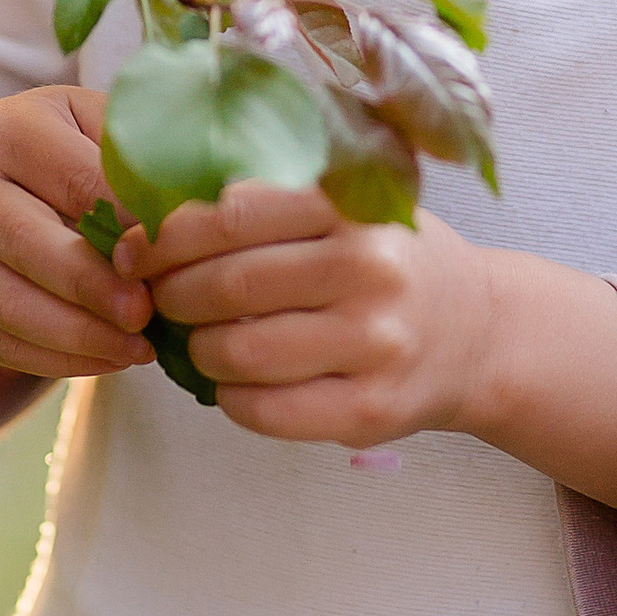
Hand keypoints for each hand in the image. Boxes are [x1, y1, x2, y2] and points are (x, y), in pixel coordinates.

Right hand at [0, 86, 153, 380]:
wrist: (7, 173)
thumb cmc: (76, 146)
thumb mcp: (103, 128)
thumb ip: (135, 165)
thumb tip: (177, 222)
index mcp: (6, 129)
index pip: (73, 181)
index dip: (125, 222)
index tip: (172, 254)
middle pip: (27, 245)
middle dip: (92, 287)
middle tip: (145, 314)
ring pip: (8, 305)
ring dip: (78, 336)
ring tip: (136, 348)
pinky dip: (57, 360)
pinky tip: (107, 358)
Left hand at [131, 184, 491, 452]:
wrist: (480, 333)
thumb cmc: (390, 261)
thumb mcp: (349, 208)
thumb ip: (268, 203)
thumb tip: (148, 222)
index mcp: (353, 207)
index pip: (229, 215)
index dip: (165, 238)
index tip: (137, 253)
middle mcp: (370, 270)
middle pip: (227, 286)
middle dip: (172, 296)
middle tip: (160, 300)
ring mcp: (375, 344)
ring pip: (238, 353)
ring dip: (198, 350)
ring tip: (201, 341)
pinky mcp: (371, 410)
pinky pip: (264, 412)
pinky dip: (230, 399)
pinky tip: (236, 383)